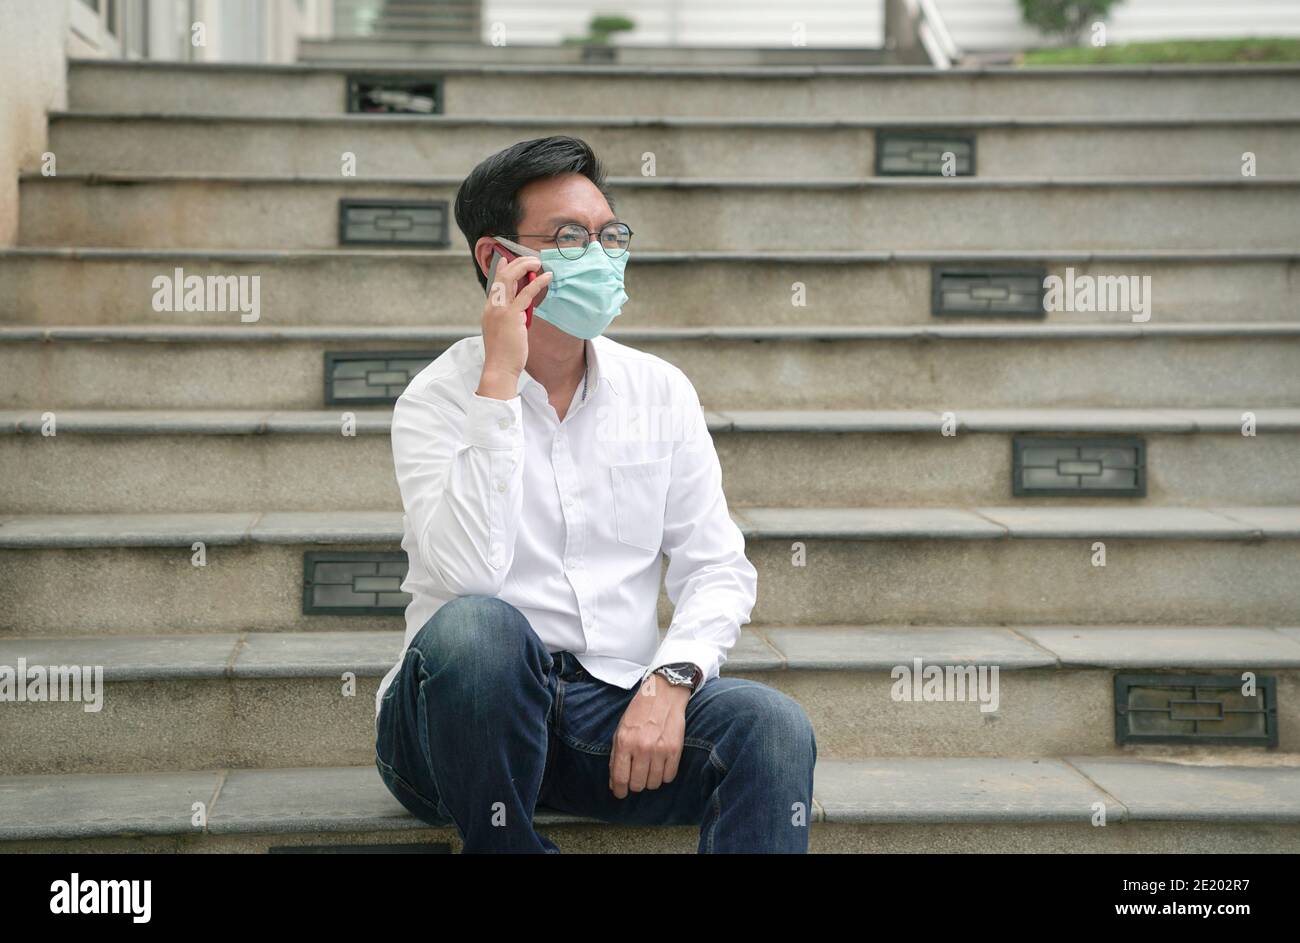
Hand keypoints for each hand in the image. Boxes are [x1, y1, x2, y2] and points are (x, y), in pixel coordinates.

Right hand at [478, 255, 550, 398]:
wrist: (499, 368)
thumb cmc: (504, 354)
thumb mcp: (503, 331)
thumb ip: (510, 317)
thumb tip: (521, 311)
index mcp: (489, 309)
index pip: (495, 283)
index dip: (502, 269)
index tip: (507, 259)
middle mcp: (492, 306)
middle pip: (502, 276)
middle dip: (516, 263)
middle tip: (530, 259)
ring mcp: (500, 310)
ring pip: (511, 278)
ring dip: (525, 266)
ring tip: (538, 262)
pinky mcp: (512, 316)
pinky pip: (526, 293)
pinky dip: (537, 283)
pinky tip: (547, 277)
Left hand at [608, 673, 690, 797]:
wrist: (663, 694)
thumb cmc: (639, 712)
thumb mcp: (620, 731)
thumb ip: (616, 757)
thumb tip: (614, 783)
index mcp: (624, 742)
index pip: (620, 778)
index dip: (619, 790)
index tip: (621, 793)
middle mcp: (642, 747)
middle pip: (638, 785)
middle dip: (635, 785)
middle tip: (636, 777)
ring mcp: (660, 749)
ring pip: (654, 783)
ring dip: (650, 780)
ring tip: (649, 768)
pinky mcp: (675, 749)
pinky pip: (669, 776)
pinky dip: (664, 775)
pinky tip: (661, 764)